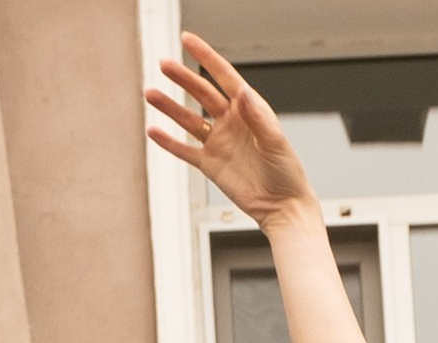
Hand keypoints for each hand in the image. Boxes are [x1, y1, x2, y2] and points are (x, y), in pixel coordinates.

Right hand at [146, 32, 314, 223]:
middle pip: (201, 94)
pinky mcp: (210, 165)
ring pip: (189, 119)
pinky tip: (153, 130)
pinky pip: (185, 150)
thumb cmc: (286, 172)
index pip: (223, 76)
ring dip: (170, 107)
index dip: (205, 57)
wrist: (282, 206)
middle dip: (182, 78)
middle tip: (164, 64)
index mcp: (248, 108)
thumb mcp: (275, 141)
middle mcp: (231, 121)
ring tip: (151, 94)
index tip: (187, 40)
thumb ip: (257, 117)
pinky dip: (169, 142)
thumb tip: (241, 91)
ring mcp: (219, 142)